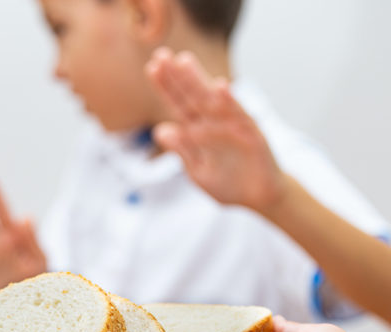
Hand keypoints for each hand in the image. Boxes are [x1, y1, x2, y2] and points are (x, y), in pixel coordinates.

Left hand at [146, 47, 288, 212]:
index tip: (151, 68)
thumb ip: (182, 151)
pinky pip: (240, 116)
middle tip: (161, 55)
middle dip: (178, 77)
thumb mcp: (198, 171)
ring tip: (184, 62)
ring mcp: (232, 126)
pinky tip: (220, 87)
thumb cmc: (227, 184)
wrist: (258, 197)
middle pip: (192, 97)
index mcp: (198, 132)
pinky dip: (231, 103)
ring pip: (213, 101)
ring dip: (200, 82)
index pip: (178, 105)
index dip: (166, 87)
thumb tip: (159, 131)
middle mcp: (214, 124)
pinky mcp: (251, 134)